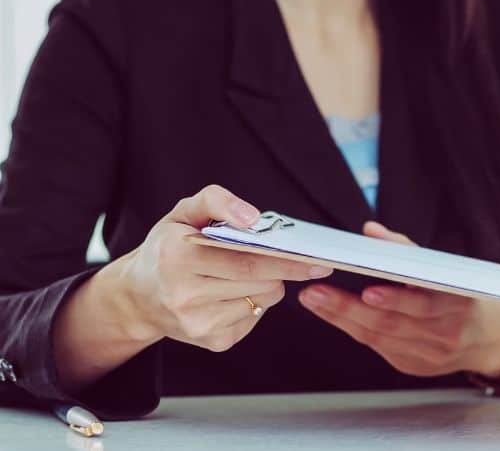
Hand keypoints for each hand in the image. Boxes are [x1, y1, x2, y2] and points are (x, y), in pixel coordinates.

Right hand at [115, 184, 331, 350]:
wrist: (138, 298)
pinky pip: (256, 316)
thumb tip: (252, 218)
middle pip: (260, 282)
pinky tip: (234, 292)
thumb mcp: (182, 213)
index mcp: (176, 258)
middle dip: (285, 269)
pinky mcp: (214, 342)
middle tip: (308, 261)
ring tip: (247, 271)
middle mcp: (184, 296)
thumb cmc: (167, 248)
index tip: (317, 259)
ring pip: (264, 299)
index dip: (285, 260)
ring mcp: (199, 324)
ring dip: (269, 283)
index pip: (245, 261)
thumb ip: (216, 201)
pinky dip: (255, 301)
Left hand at [299, 221, 499, 377]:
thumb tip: (371, 231)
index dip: (395, 298)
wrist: (493, 338)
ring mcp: (429, 354)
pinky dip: (356, 329)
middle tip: (315, 292)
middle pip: (391, 323)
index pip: (421, 302)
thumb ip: (407, 249)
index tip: (367, 289)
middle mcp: (445, 332)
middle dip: (347, 308)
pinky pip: (380, 347)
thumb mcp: (447, 268)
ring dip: (342, 318)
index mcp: (458, 303)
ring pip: (380, 337)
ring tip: (314, 300)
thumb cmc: (465, 294)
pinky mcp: (415, 366)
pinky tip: (335, 314)